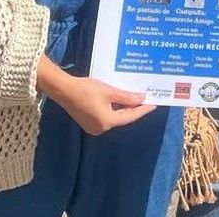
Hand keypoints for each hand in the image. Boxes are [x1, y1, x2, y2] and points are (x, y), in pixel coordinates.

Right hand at [39, 61, 154, 135]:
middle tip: (146, 99)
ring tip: (134, 98)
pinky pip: (106, 117)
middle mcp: (101, 129)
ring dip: (123, 108)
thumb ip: (126, 97)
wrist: (64, 90)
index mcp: (107, 122)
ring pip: (114, 118)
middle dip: (133, 108)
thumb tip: (141, 98)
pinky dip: (114, 109)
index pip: (130, 116)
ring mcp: (94, 128)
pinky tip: (119, 100)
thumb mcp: (109, 91)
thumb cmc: (86, 89)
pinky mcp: (89, 123)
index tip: (154, 104)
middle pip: (122, 118)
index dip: (143, 110)